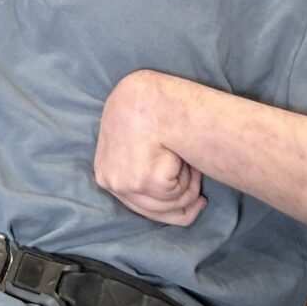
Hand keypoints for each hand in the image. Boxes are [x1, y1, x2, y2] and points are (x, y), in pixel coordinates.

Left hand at [94, 71, 205, 226]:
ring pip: (171, 203)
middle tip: (202, 190)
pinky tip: (183, 153)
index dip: (172, 209)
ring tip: (190, 160)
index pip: (139, 206)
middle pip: (157, 212)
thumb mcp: (134, 140)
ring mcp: (125, 183)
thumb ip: (140, 167)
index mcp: (105, 173)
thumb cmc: (144, 109)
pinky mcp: (144, 181)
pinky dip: (189, 176)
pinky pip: (178, 191)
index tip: (197, 203)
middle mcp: (110, 182)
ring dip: (190, 185)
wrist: (145, 93)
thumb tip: (169, 194)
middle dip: (186, 202)